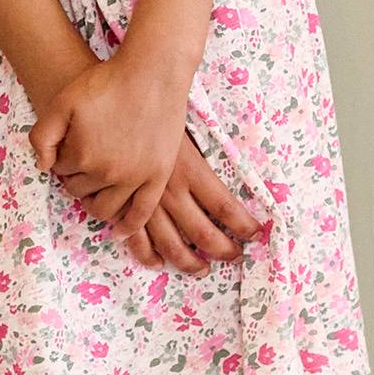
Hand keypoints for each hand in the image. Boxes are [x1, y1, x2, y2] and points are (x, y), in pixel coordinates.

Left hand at [29, 50, 186, 237]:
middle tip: (82, 163)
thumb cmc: (107, 82)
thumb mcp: (64, 101)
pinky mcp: (158, 176)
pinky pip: (141, 213)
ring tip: (94, 189)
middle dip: (76, 180)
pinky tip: (119, 232)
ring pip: (106, 208)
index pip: (61, 172)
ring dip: (95, 202)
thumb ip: (43, 135)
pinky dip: (128, 227)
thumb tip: (43, 167)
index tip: (69, 147)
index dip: (62, 159)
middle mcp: (108, 173)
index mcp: (82, 156)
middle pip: (81, 191)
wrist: (152, 73)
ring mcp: (135, 178)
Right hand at [64, 127, 266, 276]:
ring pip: (171, 245)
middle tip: (235, 255)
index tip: (256, 233)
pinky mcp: (123, 205)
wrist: (117, 105)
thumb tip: (232, 182)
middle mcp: (170, 191)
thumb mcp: (190, 132)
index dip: (244, 225)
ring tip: (202, 269)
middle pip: (203, 233)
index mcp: (190, 171)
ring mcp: (145, 202)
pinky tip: (158, 261)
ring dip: (189, 262)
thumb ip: (206, 159)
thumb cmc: (157, 113)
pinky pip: (137, 241)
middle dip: (223, 249)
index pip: (226, 208)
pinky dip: (148, 256)